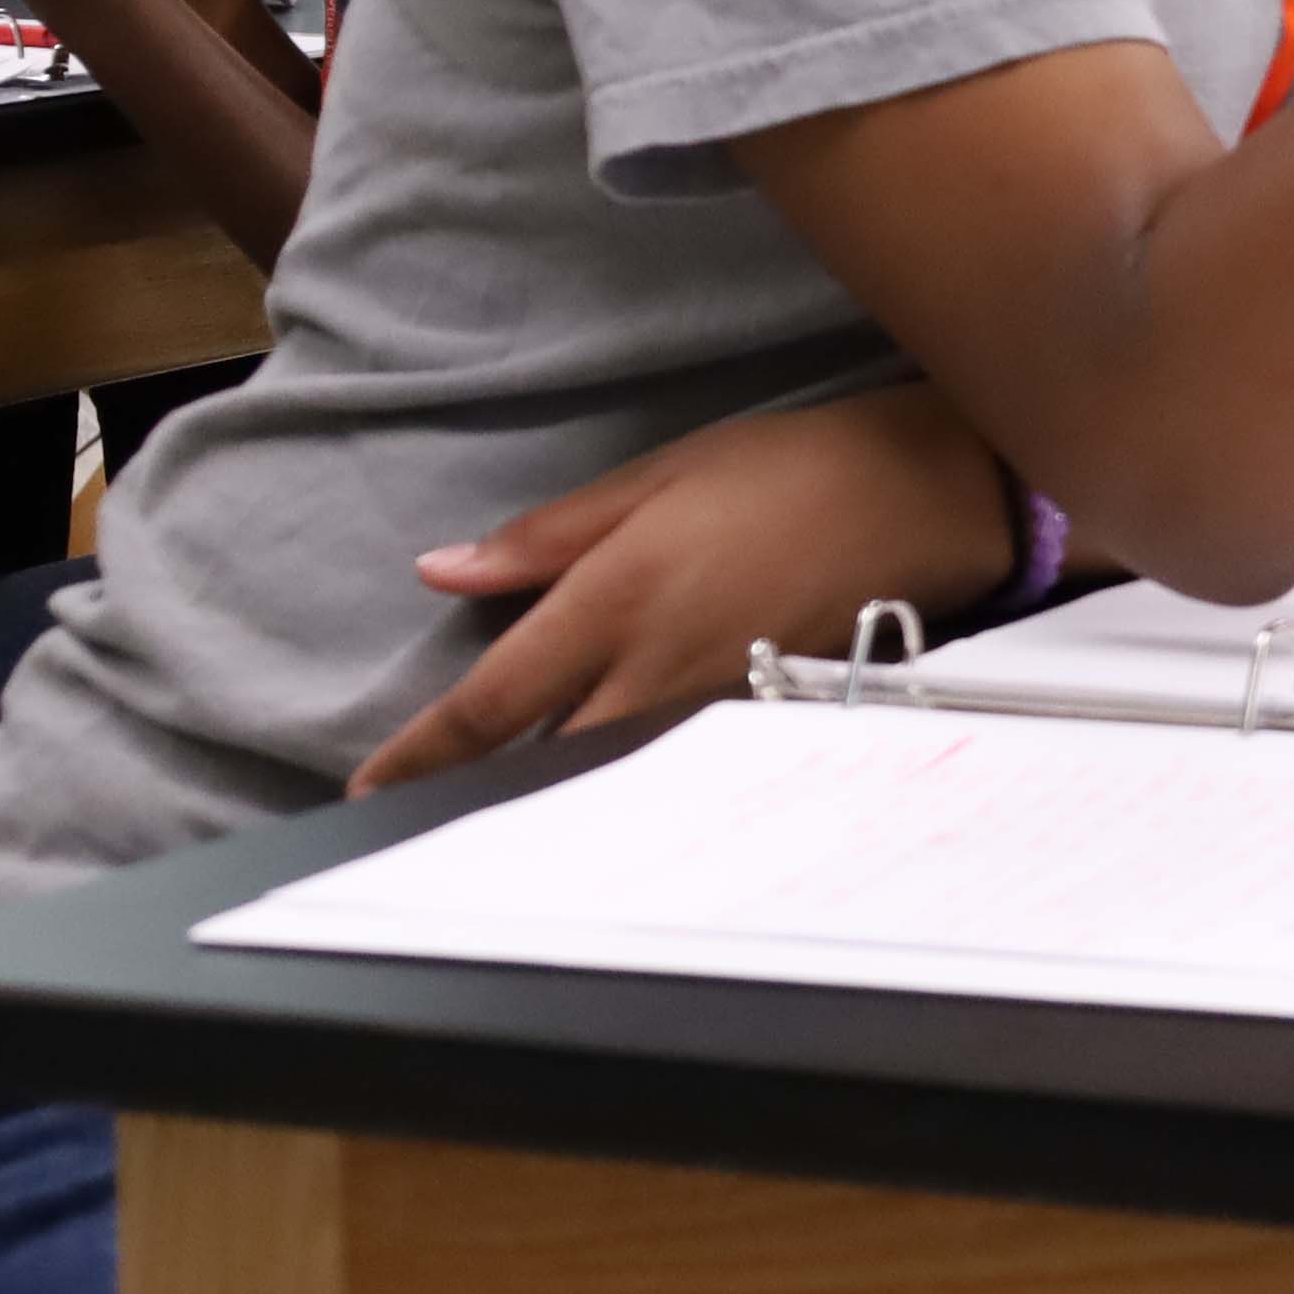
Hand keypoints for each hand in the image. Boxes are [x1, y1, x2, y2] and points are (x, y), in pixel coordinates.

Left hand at [355, 382, 1025, 790]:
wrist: (926, 497)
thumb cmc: (791, 470)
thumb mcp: (658, 477)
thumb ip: (545, 535)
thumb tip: (442, 569)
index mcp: (610, 601)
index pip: (489, 703)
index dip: (420, 755)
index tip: (367, 792)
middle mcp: (651, 671)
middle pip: (538, 766)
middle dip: (479, 797)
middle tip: (423, 823)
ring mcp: (708, 709)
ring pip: (605, 777)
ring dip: (550, 797)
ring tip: (501, 820)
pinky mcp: (759, 722)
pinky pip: (672, 770)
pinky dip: (627, 785)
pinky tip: (611, 792)